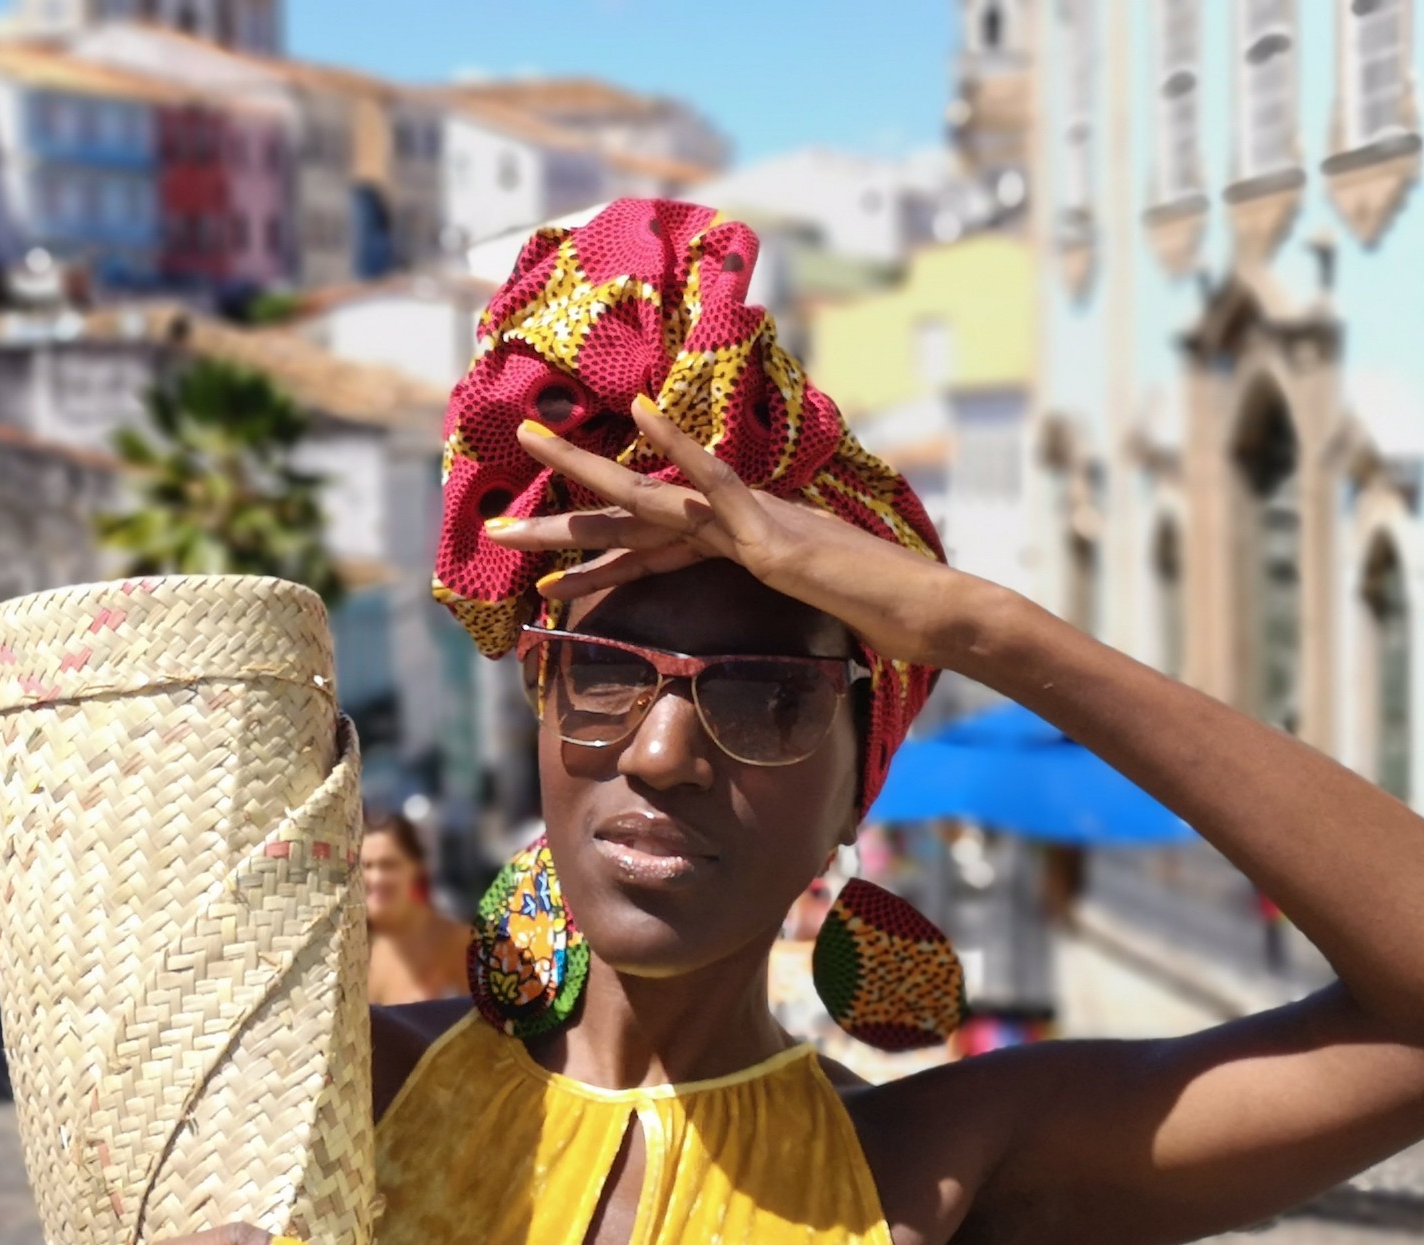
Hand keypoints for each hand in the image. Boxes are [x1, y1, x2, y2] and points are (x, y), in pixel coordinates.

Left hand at [494, 396, 991, 669]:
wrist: (927, 614)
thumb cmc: (879, 622)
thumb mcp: (809, 622)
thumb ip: (775, 620)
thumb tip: (763, 650)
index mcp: (736, 547)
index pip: (650, 553)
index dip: (595, 562)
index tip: (544, 575)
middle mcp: (733, 524)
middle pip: (631, 519)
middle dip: (560, 516)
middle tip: (496, 519)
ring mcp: (748, 522)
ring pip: (651, 496)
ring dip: (586, 473)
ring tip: (532, 450)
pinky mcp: (769, 530)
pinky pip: (717, 480)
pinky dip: (679, 447)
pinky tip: (641, 415)